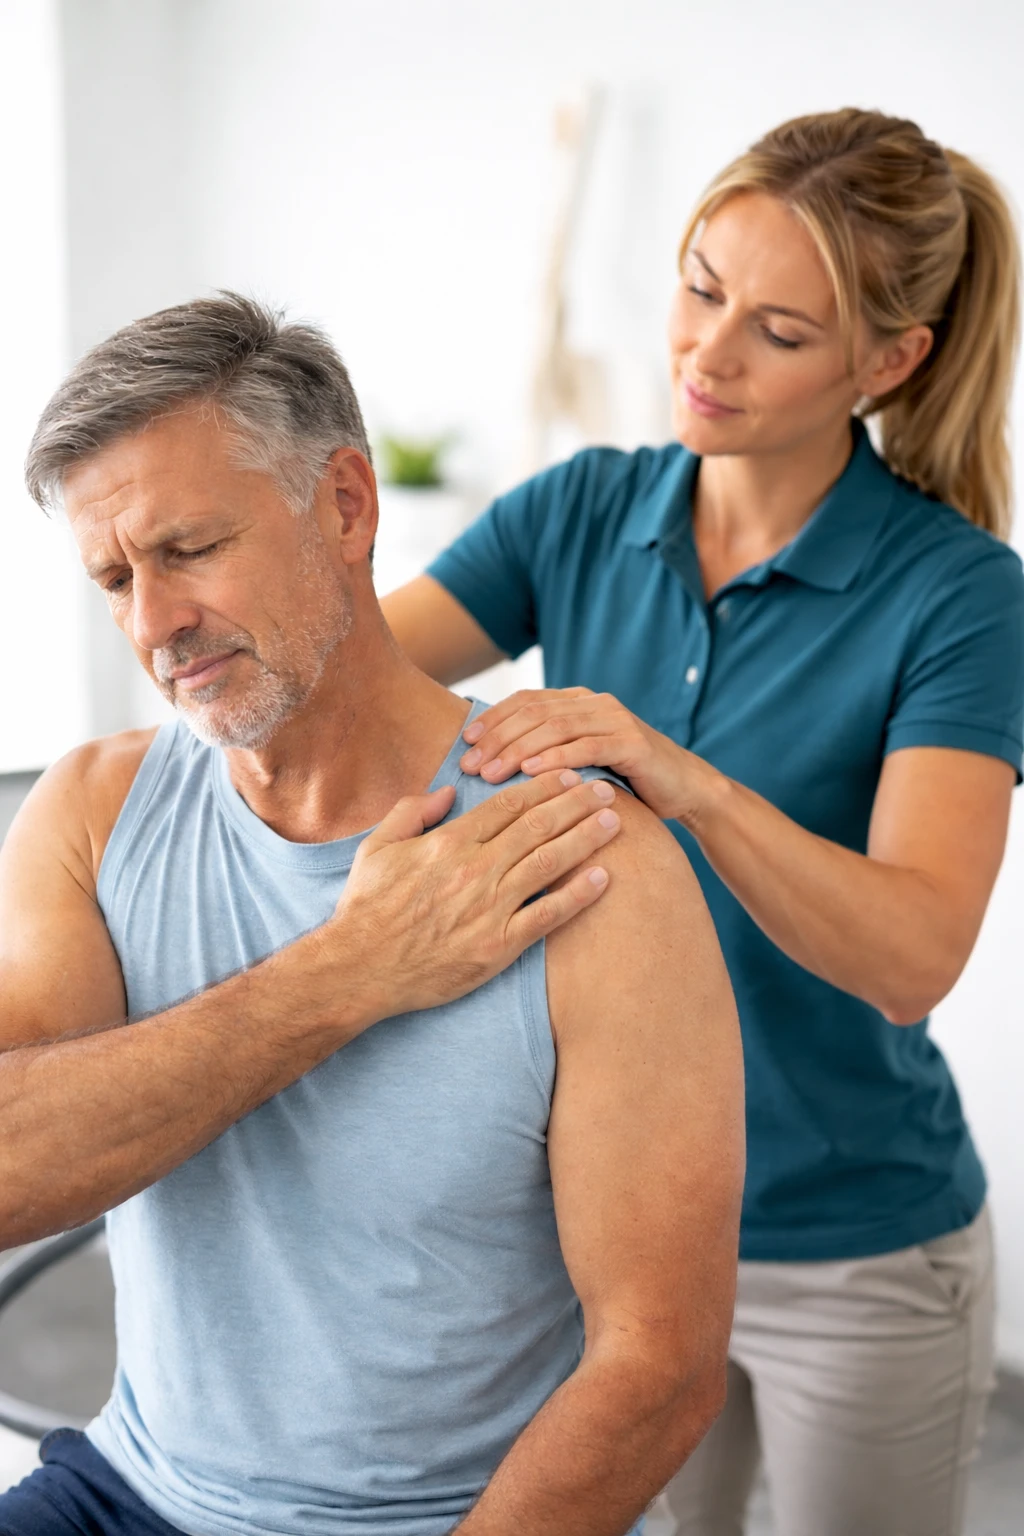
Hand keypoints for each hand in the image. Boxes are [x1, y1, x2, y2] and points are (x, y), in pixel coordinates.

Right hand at [332, 770, 621, 1019]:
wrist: (359, 969)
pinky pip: (548, 915)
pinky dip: (578, 895)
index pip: (507, 805)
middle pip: (537, 826)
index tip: (568, 775)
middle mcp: (475, 869)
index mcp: (449, 842)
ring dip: (586, 838)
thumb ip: (411, 812)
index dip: (543, 786)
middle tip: (605, 789)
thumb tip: (448, 790)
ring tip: (614, 821)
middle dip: (576, 803)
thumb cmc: (366, 908)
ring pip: (549, 862)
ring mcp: (490, 908)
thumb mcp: (376, 847)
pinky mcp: (499, 945)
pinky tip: (604, 878)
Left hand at [459, 688, 715, 822]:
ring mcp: (615, 720)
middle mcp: (595, 703)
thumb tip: (496, 761)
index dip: (493, 719)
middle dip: (497, 738)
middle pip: (534, 713)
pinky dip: (555, 758)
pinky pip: (585, 747)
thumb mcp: (583, 759)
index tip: (465, 743)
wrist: (685, 787)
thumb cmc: (626, 779)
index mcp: (580, 701)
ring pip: (554, 728)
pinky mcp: (631, 743)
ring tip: (490, 772)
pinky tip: (530, 771)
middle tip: (469, 764)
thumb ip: (551, 750)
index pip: (526, 701)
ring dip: (517, 750)